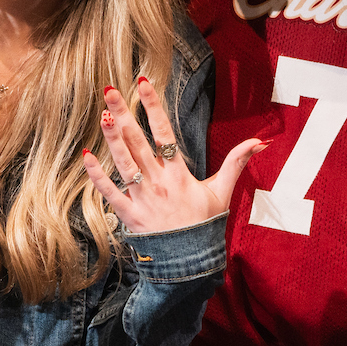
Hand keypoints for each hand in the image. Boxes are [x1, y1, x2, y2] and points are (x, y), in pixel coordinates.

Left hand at [81, 77, 263, 236]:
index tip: (142, 82)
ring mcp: (143, 198)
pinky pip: (111, 194)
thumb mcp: (222, 192)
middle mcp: (159, 182)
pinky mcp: (130, 216)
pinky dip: (98, 177)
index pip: (165, 132)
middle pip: (139, 143)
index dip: (153, 106)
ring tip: (103, 115)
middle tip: (110, 90)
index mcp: (179, 173)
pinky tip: (87, 157)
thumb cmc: (204, 225)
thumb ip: (237, 162)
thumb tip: (260, 142)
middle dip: (124, 114)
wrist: (191, 263)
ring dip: (112, 140)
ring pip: (124, 164)